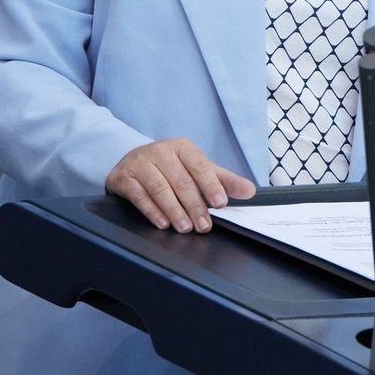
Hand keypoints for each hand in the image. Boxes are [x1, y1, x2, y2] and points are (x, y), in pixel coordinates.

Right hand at [106, 137, 255, 232]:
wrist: (133, 161)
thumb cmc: (171, 167)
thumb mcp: (197, 169)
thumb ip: (223, 180)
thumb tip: (249, 191)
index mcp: (183, 147)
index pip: (200, 166)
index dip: (211, 185)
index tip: (221, 203)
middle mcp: (161, 151)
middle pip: (181, 181)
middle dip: (194, 205)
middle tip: (204, 225)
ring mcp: (141, 162)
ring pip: (160, 189)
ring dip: (174, 211)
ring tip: (185, 227)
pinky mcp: (124, 177)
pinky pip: (140, 196)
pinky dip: (152, 211)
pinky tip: (163, 224)